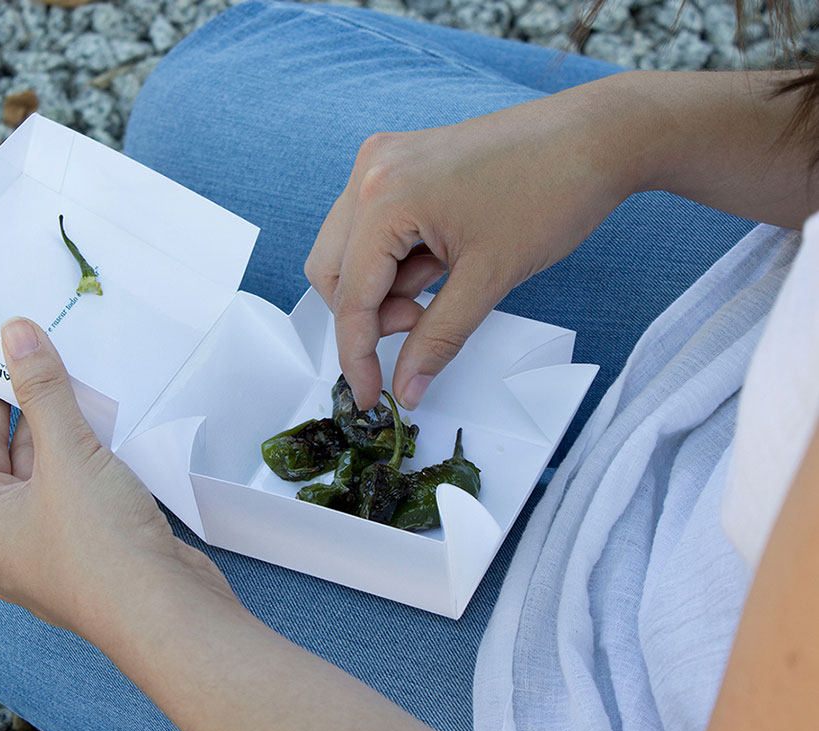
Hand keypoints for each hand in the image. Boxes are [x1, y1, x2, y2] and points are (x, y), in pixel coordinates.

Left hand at [0, 317, 234, 639]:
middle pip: (15, 457)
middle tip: (55, 357)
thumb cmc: (99, 543)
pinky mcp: (95, 555)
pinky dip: (95, 465)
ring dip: (71, 436)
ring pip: (54, 477)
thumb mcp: (66, 452)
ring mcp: (53, 551)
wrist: (165, 612)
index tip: (8, 347)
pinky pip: (84, 497)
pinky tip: (116, 435)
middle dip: (38, 409)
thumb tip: (14, 332)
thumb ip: (43, 390)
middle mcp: (8, 540)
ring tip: (89, 386)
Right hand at [305, 78, 643, 410]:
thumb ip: (437, 339)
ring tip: (442, 287)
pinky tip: (441, 261)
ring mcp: (384, 161)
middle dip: (368, 314)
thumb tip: (405, 388)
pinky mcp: (403, 162)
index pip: (349, 296)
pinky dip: (397, 257)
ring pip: (350, 249)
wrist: (597, 137)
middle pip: (332, 270)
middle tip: (418, 327)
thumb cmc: (552, 193)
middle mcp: (371, 172)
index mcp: (384, 198)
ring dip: (384, 286)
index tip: (367, 395)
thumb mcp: (488, 279)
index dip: (356, 354)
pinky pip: (375, 225)